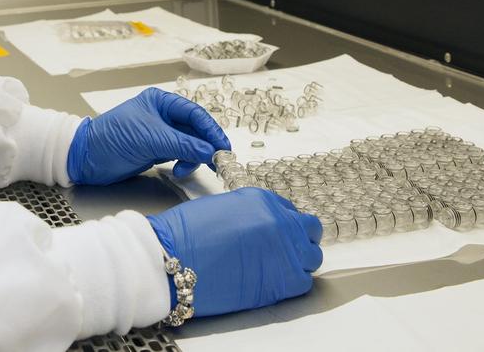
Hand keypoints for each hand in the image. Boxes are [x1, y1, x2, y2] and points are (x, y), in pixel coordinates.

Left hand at [66, 88, 229, 185]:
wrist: (86, 158)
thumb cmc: (111, 138)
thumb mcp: (150, 138)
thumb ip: (182, 144)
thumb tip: (209, 151)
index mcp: (161, 102)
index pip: (195, 114)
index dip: (211, 130)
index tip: (223, 147)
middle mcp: (163, 116)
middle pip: (195, 130)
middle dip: (206, 146)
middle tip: (217, 161)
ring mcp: (160, 134)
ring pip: (190, 144)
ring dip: (193, 157)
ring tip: (186, 169)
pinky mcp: (156, 151)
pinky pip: (180, 155)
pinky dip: (184, 163)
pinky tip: (179, 170)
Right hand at [147, 188, 321, 317]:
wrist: (172, 260)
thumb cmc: (185, 233)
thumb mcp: (222, 207)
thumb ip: (249, 212)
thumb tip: (258, 226)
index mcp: (263, 200)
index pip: (290, 211)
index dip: (284, 224)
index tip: (276, 233)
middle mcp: (280, 222)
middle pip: (309, 231)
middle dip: (300, 239)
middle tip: (284, 250)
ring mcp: (284, 251)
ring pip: (311, 257)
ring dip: (299, 261)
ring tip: (276, 268)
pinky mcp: (281, 282)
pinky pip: (302, 282)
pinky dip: (293, 282)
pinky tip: (274, 282)